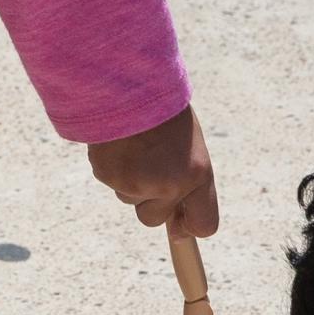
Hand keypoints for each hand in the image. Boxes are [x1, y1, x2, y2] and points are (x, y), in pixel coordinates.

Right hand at [87, 105, 217, 235]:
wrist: (129, 82)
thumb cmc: (164, 113)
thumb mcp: (189, 146)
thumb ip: (188, 185)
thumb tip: (176, 232)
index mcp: (198, 173)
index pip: (204, 224)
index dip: (191, 225)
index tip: (182, 221)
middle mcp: (169, 185)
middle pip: (155, 219)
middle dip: (152, 202)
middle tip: (151, 165)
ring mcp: (136, 184)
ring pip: (131, 200)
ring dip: (132, 182)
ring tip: (136, 147)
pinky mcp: (109, 177)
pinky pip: (112, 183)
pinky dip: (115, 168)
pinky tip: (120, 144)